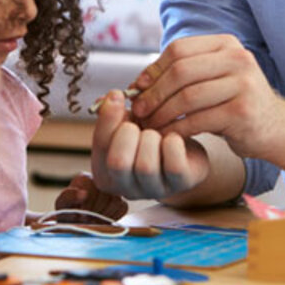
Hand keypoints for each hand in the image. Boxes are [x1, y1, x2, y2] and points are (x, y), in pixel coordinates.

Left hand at [53, 172, 127, 221]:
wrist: (74, 225)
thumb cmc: (66, 213)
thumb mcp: (62, 205)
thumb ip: (68, 197)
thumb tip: (84, 194)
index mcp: (84, 179)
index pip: (92, 186)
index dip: (88, 204)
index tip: (82, 215)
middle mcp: (100, 181)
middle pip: (105, 194)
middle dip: (96, 211)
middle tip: (88, 220)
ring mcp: (112, 191)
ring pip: (116, 200)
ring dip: (105, 214)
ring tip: (95, 221)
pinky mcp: (120, 201)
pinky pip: (123, 207)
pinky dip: (114, 216)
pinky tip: (103, 220)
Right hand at [91, 89, 209, 200]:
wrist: (184, 152)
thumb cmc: (149, 138)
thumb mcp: (127, 122)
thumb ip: (113, 112)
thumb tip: (111, 98)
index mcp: (106, 173)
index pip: (100, 146)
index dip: (108, 118)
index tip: (117, 95)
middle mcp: (126, 188)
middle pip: (118, 162)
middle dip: (128, 133)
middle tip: (138, 124)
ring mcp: (154, 190)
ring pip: (145, 166)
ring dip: (152, 139)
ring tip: (157, 133)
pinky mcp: (180, 184)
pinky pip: (174, 167)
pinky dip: (173, 144)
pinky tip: (173, 138)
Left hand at [128, 34, 284, 158]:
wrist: (276, 128)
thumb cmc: (235, 103)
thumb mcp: (215, 78)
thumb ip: (184, 74)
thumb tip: (138, 84)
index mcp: (227, 44)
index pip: (179, 49)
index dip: (153, 69)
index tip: (137, 89)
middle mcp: (238, 58)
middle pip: (181, 71)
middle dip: (153, 93)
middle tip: (138, 112)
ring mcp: (243, 84)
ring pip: (187, 97)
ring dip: (161, 114)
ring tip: (149, 126)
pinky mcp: (242, 112)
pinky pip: (197, 120)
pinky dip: (176, 130)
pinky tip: (167, 137)